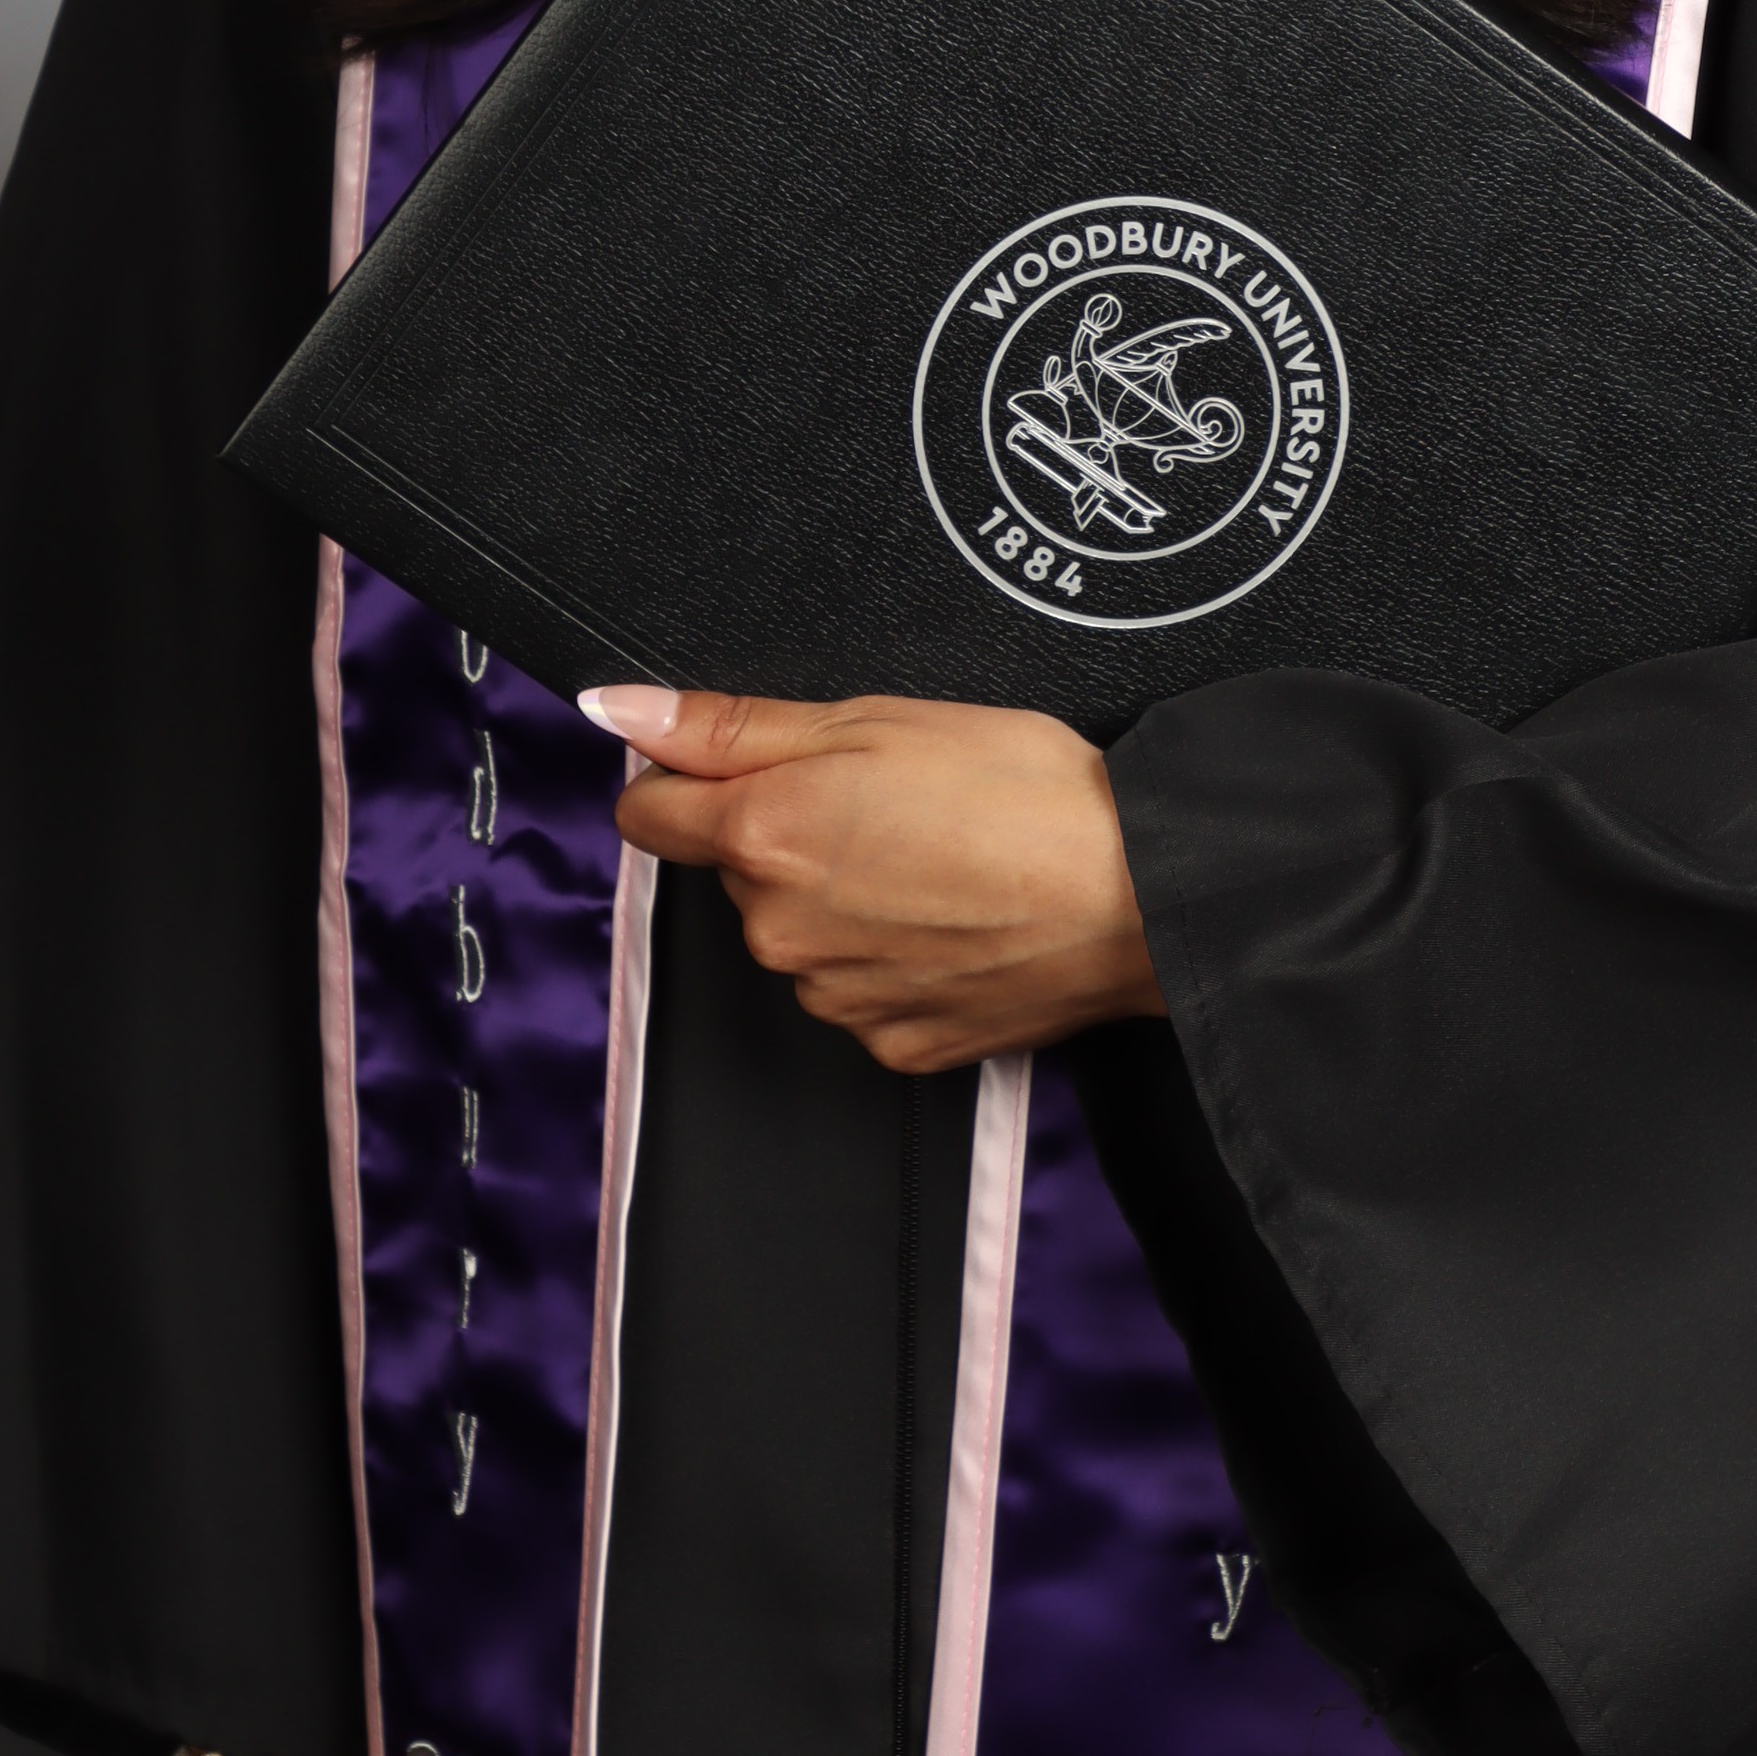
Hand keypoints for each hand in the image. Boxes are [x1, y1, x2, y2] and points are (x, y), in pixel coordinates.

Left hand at [589, 685, 1164, 1070]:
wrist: (1136, 892)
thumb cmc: (1021, 788)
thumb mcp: (871, 716)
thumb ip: (729, 724)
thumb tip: (620, 710)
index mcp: (763, 836)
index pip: (649, 813)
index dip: (690, 777)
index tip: (749, 764)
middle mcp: (778, 931)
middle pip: (737, 871)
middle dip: (787, 833)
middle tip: (886, 798)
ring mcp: (835, 998)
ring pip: (799, 933)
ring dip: (840, 898)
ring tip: (937, 858)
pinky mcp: (893, 1045)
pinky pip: (860, 991)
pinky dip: (891, 957)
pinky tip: (955, 920)